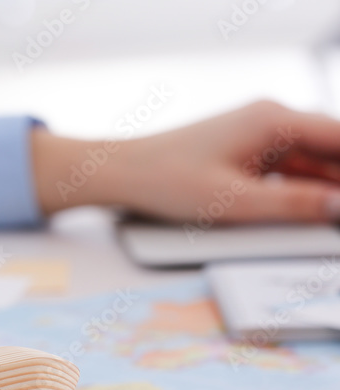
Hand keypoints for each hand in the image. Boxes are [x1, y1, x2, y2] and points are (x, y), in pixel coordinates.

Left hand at [31, 101, 339, 223]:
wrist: (120, 173)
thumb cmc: (166, 181)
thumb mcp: (235, 202)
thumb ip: (295, 207)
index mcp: (274, 120)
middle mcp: (271, 120)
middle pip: (331, 151)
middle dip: (339, 185)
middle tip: (337, 220)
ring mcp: (259, 136)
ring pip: (312, 163)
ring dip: (325, 190)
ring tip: (327, 222)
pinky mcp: (247, 153)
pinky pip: (290, 170)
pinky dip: (303, 191)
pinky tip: (310, 215)